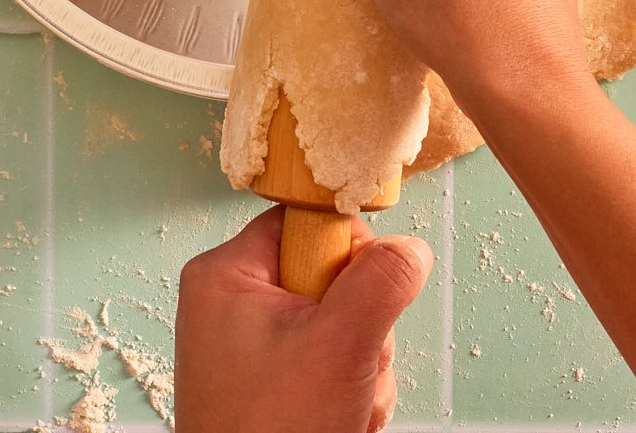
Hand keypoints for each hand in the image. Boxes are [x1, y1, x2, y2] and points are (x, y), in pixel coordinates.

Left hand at [174, 206, 431, 432]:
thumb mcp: (340, 347)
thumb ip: (380, 283)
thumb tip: (409, 249)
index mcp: (225, 276)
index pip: (303, 222)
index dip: (345, 251)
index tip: (362, 288)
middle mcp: (232, 306)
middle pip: (328, 275)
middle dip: (359, 324)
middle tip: (350, 363)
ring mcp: (250, 349)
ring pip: (337, 323)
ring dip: (360, 364)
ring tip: (343, 403)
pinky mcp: (270, 384)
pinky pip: (329, 361)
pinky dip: (347, 390)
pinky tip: (339, 417)